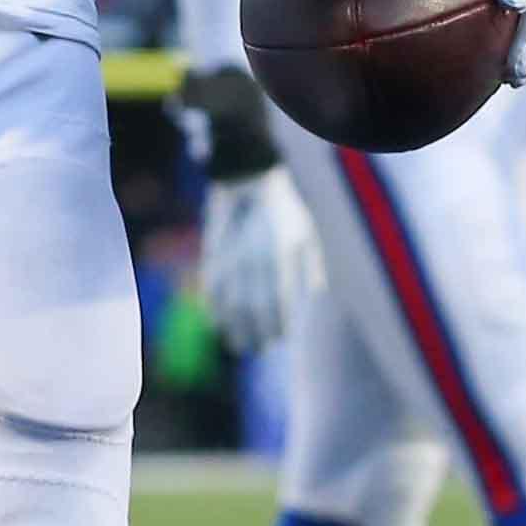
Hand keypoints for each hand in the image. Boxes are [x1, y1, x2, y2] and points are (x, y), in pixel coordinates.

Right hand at [200, 170, 324, 353]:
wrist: (250, 178)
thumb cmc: (287, 210)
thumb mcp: (307, 233)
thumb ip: (313, 266)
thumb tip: (315, 297)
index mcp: (281, 255)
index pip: (278, 302)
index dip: (277, 325)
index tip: (279, 338)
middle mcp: (254, 258)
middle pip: (252, 308)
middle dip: (255, 334)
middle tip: (259, 347)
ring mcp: (232, 256)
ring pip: (229, 303)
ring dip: (233, 328)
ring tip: (239, 343)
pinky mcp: (214, 252)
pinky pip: (211, 288)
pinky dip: (213, 309)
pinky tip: (218, 322)